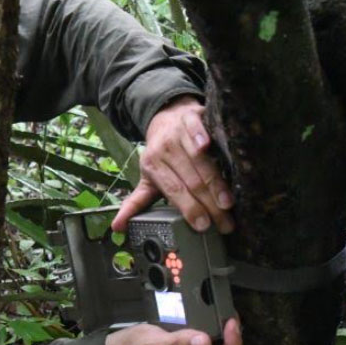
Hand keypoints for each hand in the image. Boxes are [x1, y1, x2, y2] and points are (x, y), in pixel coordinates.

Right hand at [104, 318, 243, 344]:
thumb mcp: (155, 344)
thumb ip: (180, 344)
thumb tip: (206, 342)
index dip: (232, 343)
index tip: (232, 322)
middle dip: (233, 340)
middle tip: (231, 316)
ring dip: (227, 339)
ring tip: (226, 318)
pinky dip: (219, 340)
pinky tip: (216, 325)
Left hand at [112, 95, 233, 233]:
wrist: (165, 117)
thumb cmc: (161, 154)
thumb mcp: (148, 178)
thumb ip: (136, 203)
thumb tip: (117, 228)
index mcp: (152, 165)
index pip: (173, 190)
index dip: (188, 208)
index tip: (202, 225)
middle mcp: (164, 149)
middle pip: (190, 180)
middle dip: (209, 205)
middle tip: (224, 224)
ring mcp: (178, 132)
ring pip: (199, 160)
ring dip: (215, 182)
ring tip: (228, 203)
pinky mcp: (192, 117)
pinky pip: (198, 128)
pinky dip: (202, 136)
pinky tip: (210, 147)